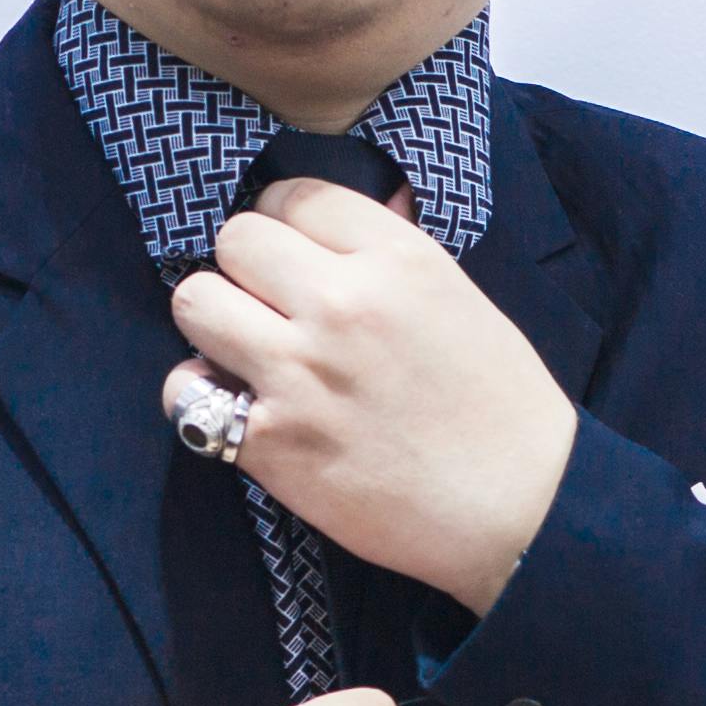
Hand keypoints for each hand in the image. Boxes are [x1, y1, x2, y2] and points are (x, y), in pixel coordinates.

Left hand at [162, 178, 575, 612]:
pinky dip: (201, 400)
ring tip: (244, 352)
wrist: (520, 510)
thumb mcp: (458, 298)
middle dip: (245, 270)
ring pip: (195, 301)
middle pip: (234, 239)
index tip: (294, 260)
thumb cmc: (500, 407)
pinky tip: (238, 410)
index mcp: (396, 257)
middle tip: (268, 308)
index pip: (292, 196)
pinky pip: (186, 393)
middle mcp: (342, 302)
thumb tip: (350, 215)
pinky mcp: (270, 440)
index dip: (285, 226)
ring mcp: (299, 371)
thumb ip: (392, 252)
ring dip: (213, 324)